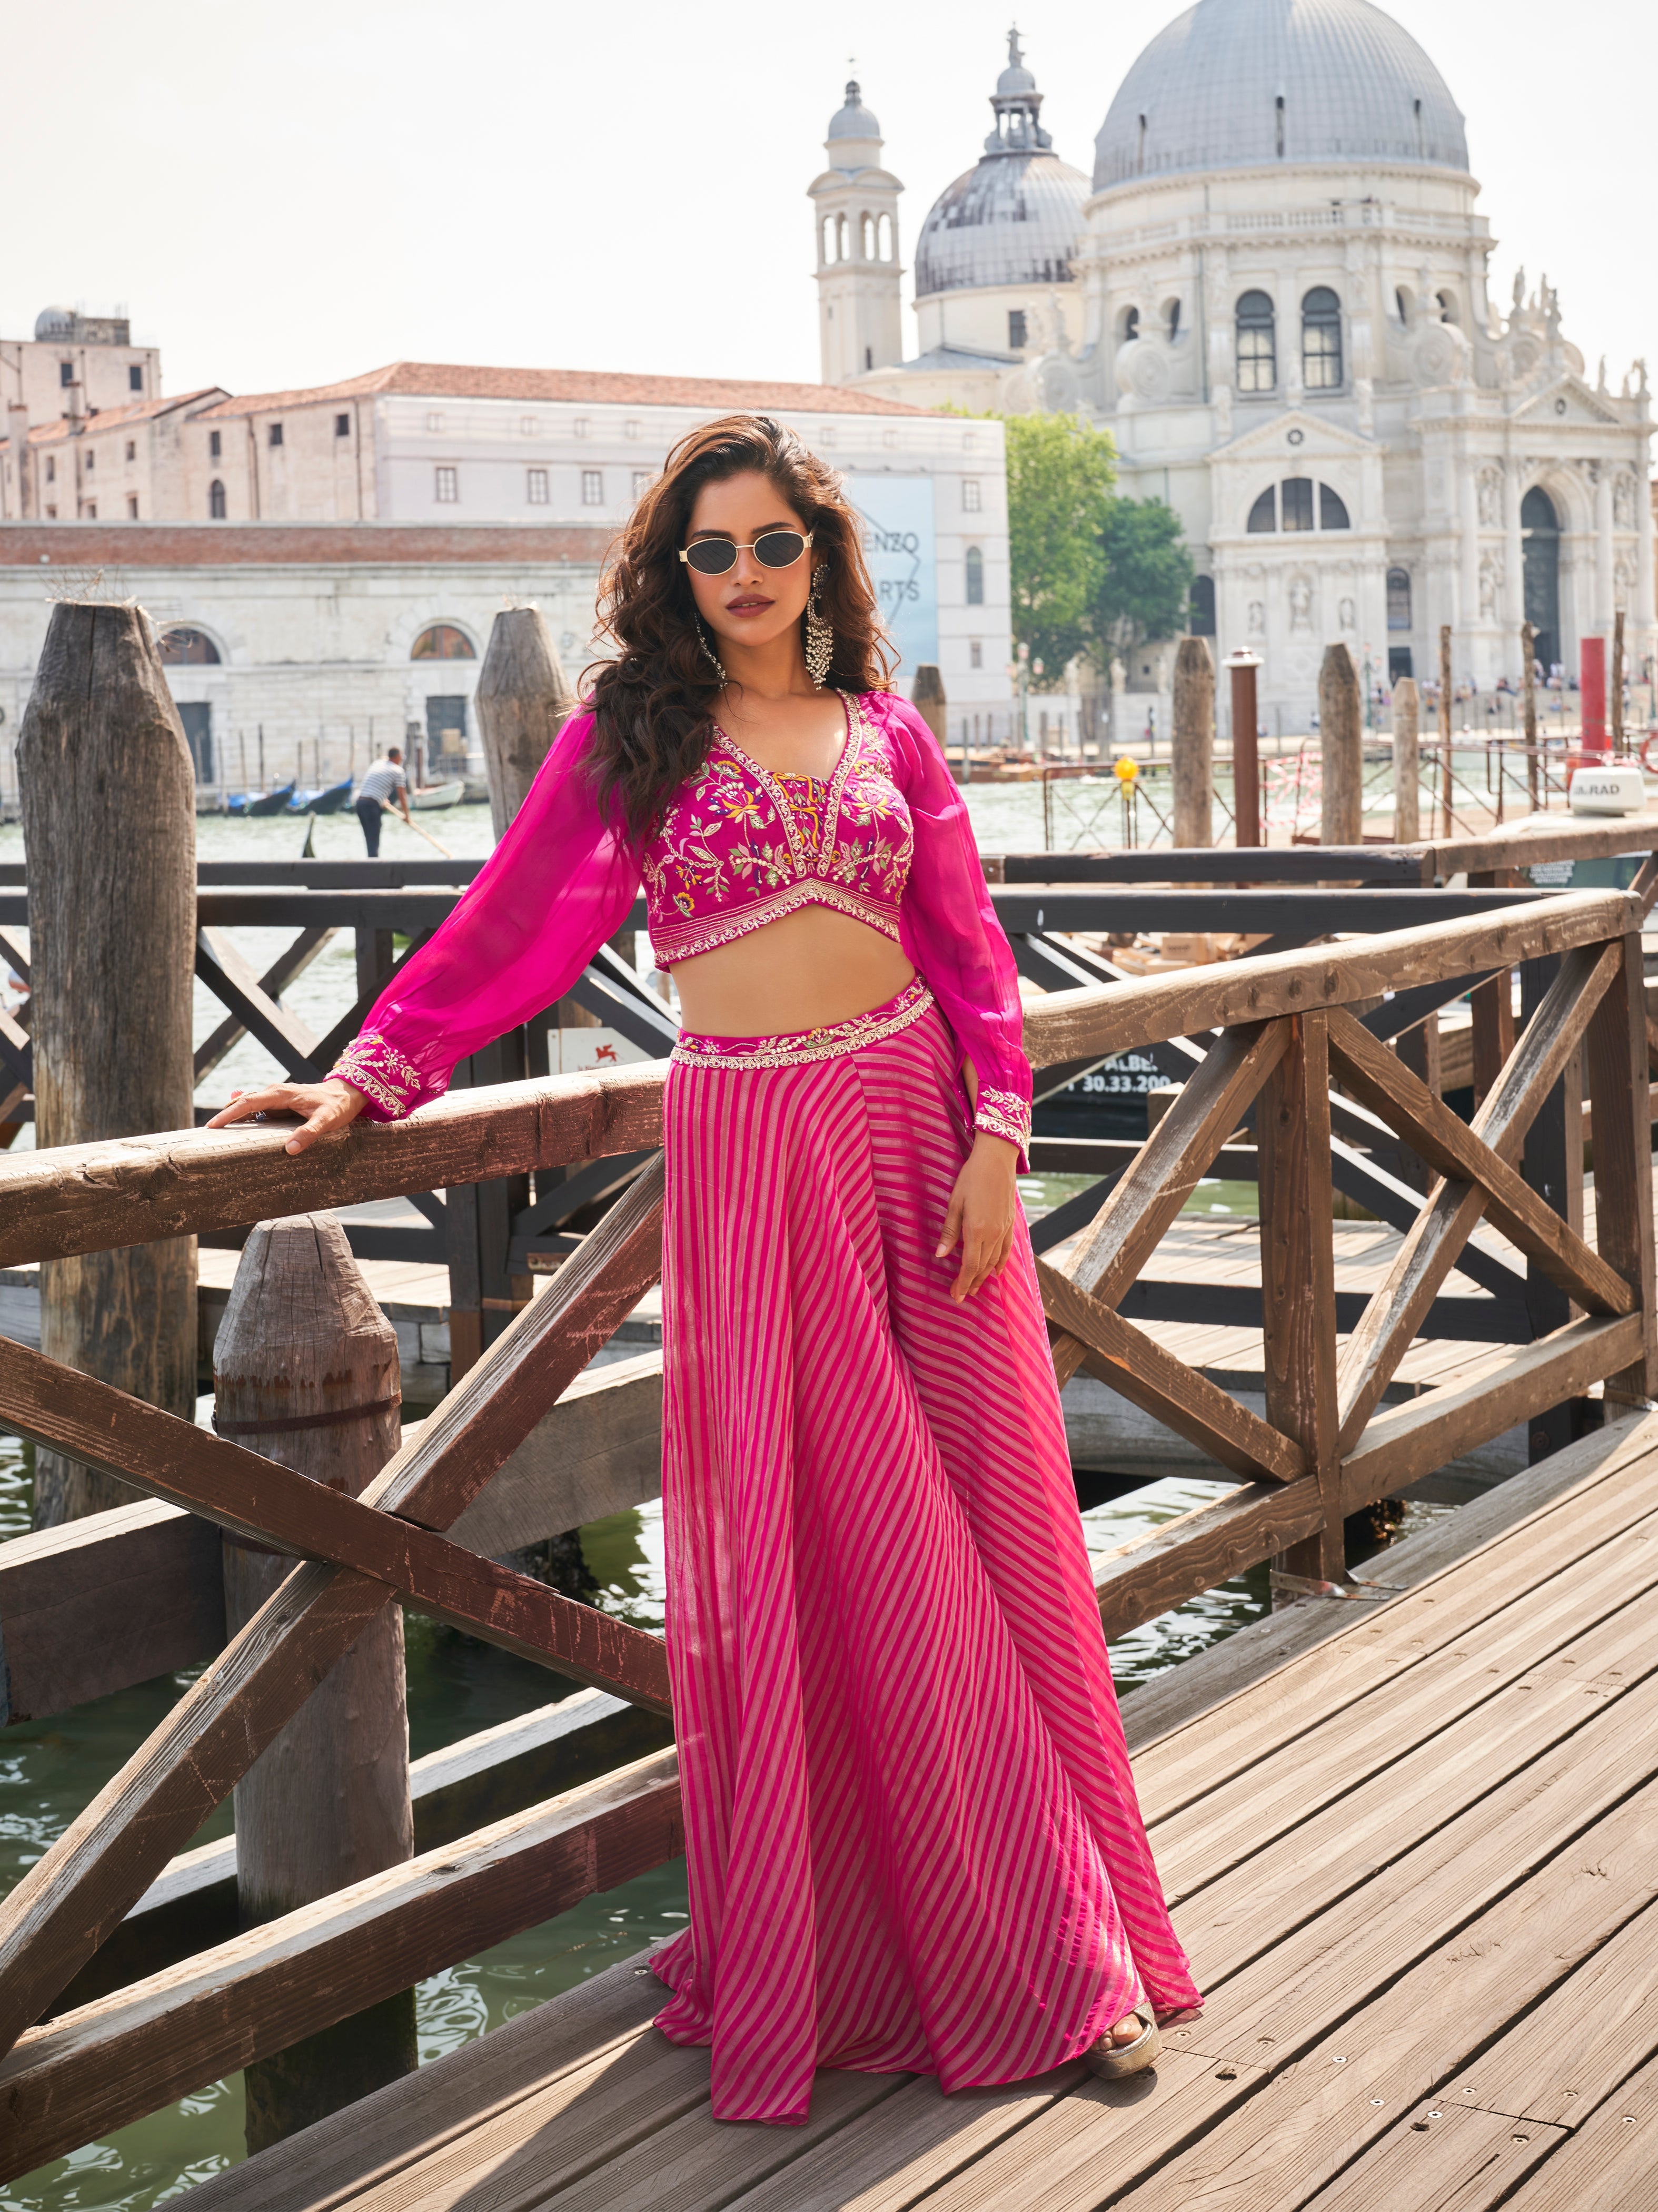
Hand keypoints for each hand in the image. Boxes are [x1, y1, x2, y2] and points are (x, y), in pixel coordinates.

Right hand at [205, 1077, 365, 1155]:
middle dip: (226, 1114)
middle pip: (244, 1102)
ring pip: (250, 1104)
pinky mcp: (282, 1103)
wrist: (349, 1093)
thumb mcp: (327, 1120)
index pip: (249, 1102)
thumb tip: (290, 1149)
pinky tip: (237, 1118)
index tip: (213, 1125)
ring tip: (217, 1129)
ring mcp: (278, 1097)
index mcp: (282, 1094)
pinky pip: (259, 1107)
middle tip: (208, 1131)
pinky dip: (246, 1113)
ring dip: (234, 1114)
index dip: (230, 1113)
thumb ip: (309, 1133)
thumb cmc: (338, 1106)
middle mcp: (276, 1092)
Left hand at [936, 1132, 1019, 1302]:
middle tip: (962, 1296)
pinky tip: (996, 1271)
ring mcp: (1004, 1229)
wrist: (997, 1159)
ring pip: (995, 1261)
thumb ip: (949, 1232)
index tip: (956, 1295)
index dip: (963, 1283)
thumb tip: (941, 1255)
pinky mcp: (1010, 1224)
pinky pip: (1006, 1250)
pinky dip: (1000, 1263)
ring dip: (985, 1276)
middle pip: (982, 1267)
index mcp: (977, 1230)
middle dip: (972, 1283)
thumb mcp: (955, 1203)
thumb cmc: (972, 1178)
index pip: (970, 1266)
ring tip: (976, 1288)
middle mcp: (993, 1234)